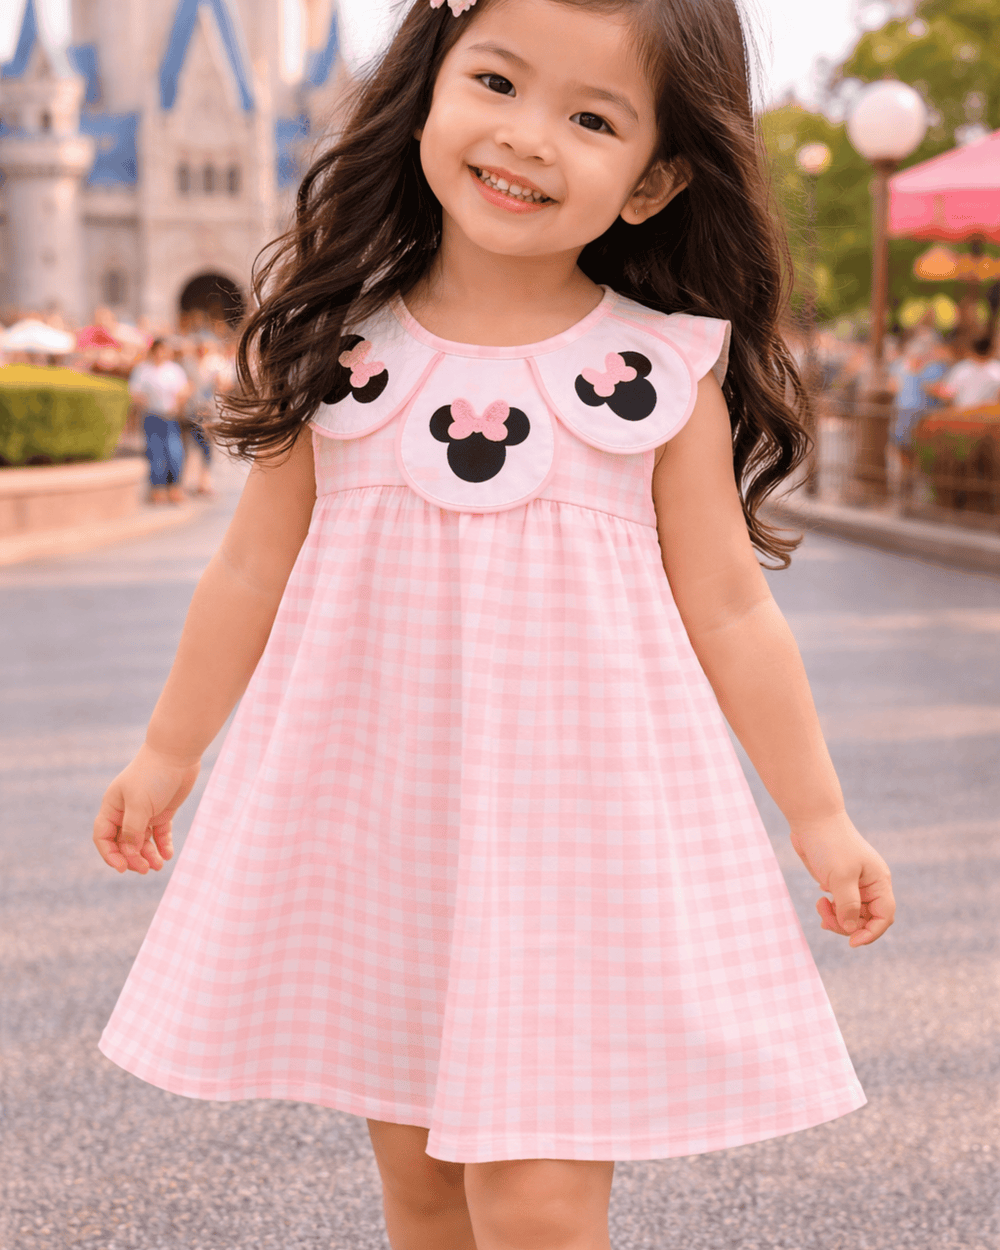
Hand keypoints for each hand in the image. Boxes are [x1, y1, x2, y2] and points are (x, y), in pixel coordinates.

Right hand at [93, 743, 200, 874]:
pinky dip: (162, 845)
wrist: (177, 753)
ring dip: (148, 855)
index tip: (122, 868)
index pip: (104, 837)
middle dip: (132, 858)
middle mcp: (126, 811)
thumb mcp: (139, 804)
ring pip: (142, 841)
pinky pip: (160, 833)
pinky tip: (167, 855)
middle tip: (145, 869)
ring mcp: (145, 812)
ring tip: (158, 866)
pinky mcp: (163, 811)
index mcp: (112, 807)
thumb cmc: (153, 775)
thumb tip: (129, 854)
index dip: (110, 854)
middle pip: (124, 842)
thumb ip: (133, 830)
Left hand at [789, 811, 894, 946]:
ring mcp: (854, 884)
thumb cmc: (830, 844)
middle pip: (866, 919)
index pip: (884, 916)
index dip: (871, 933)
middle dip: (847, 925)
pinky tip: (821, 902)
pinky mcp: (838, 882)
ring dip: (837, 918)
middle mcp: (870, 885)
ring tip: (821, 907)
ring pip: (852, 914)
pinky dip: (831, 910)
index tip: (851, 942)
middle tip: (825, 919)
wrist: (812, 820)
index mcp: (878, 881)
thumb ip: (847, 905)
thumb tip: (850, 929)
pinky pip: (840, 905)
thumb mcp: (840, 876)